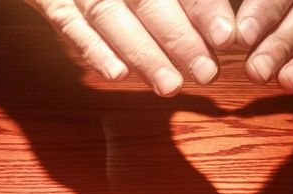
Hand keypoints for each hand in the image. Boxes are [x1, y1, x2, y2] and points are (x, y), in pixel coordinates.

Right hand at [25, 0, 235, 96]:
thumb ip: (188, 0)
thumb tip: (224, 31)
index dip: (204, 8)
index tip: (225, 38)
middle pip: (147, 0)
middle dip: (179, 39)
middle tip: (206, 73)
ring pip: (109, 15)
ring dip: (142, 54)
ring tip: (170, 86)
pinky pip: (67, 23)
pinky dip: (92, 49)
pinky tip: (118, 76)